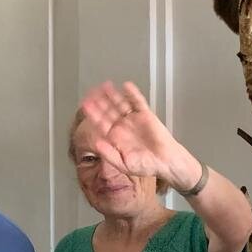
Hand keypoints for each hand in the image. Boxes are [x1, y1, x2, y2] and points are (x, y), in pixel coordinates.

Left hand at [79, 81, 199, 191]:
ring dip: (113, 95)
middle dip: (100, 101)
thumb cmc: (145, 165)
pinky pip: (138, 102)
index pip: (101, 123)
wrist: (166, 162)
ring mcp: (133, 120)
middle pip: (108, 110)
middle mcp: (122, 127)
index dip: (93, 113)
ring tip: (105, 85)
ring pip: (121, 104)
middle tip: (92, 91)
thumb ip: (109, 154)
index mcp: (114, 138)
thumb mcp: (123, 164)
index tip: (85, 105)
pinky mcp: (146, 115)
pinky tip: (126, 86)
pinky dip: (133, 94)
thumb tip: (96, 144)